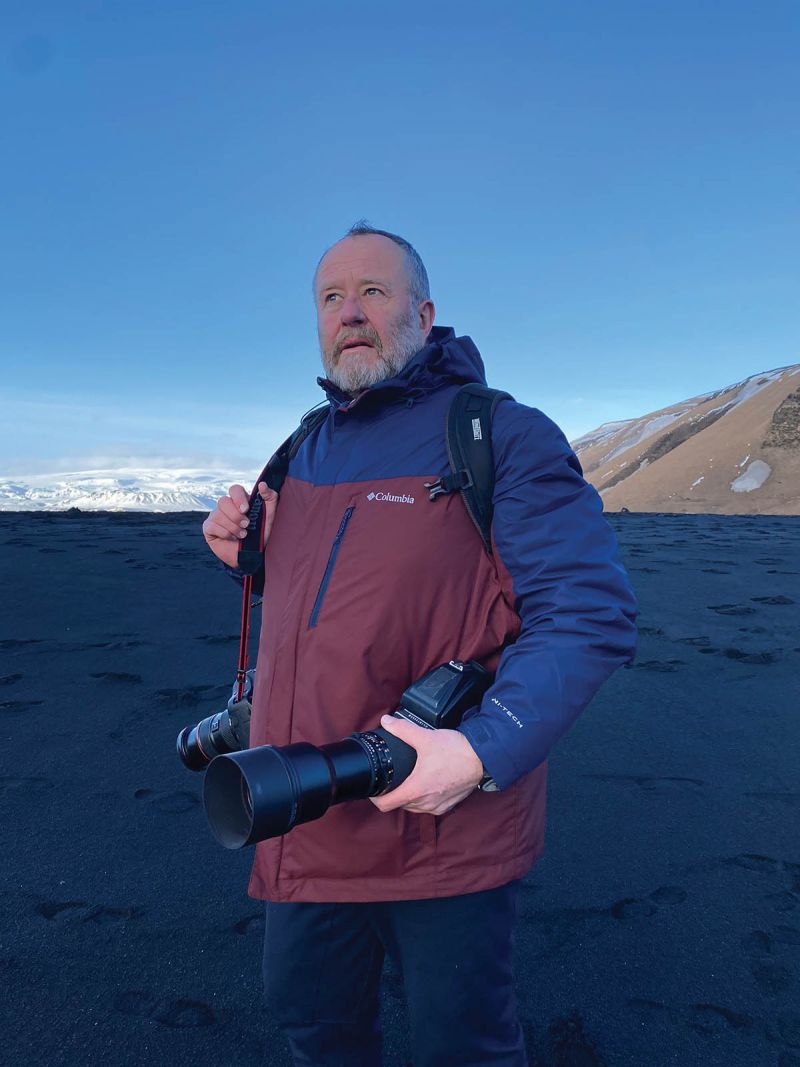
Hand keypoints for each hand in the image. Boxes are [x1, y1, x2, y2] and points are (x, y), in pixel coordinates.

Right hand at [202, 482, 277, 567]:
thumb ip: (270, 498)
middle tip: (246, 525)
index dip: (238, 498)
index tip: (246, 510)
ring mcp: (215, 516)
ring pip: (218, 514)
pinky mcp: (209, 528)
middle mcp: (226, 506)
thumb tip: (262, 485)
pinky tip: (232, 538)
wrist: (253, 555)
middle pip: (223, 501)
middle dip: (236, 516)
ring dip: (233, 527)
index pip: (234, 489)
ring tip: (243, 535)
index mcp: (240, 501)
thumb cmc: (261, 534)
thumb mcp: (270, 516)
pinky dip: (225, 533)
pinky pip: (212, 526)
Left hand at [368, 716, 484, 816]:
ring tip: (408, 779)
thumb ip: (403, 729)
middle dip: (393, 794)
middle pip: (399, 805)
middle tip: (391, 778)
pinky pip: (429, 807)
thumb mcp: (425, 737)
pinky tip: (426, 784)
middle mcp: (426, 803)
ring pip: (414, 807)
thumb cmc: (456, 751)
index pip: (386, 805)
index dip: (375, 798)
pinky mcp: (448, 805)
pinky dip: (424, 798)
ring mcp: (438, 806)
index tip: (373, 788)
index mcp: (416, 789)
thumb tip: (386, 722)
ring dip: (409, 796)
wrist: (483, 758)